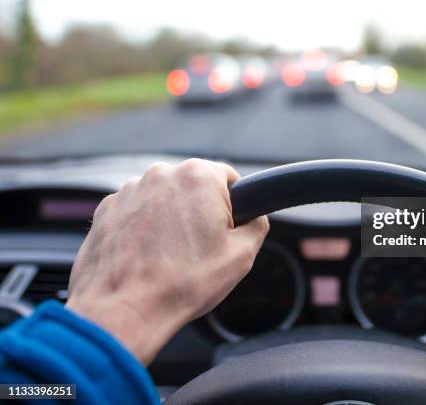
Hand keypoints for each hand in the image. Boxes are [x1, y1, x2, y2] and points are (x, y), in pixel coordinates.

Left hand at [66, 159, 268, 364]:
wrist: (123, 311)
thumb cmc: (181, 283)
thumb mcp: (242, 256)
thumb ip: (257, 225)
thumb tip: (255, 218)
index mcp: (198, 176)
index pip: (228, 177)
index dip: (234, 205)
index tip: (226, 227)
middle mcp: (161, 174)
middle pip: (193, 186)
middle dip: (199, 211)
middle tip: (199, 248)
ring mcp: (130, 190)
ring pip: (163, 198)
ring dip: (170, 219)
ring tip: (170, 256)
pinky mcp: (107, 208)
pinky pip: (136, 211)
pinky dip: (143, 228)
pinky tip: (148, 256)